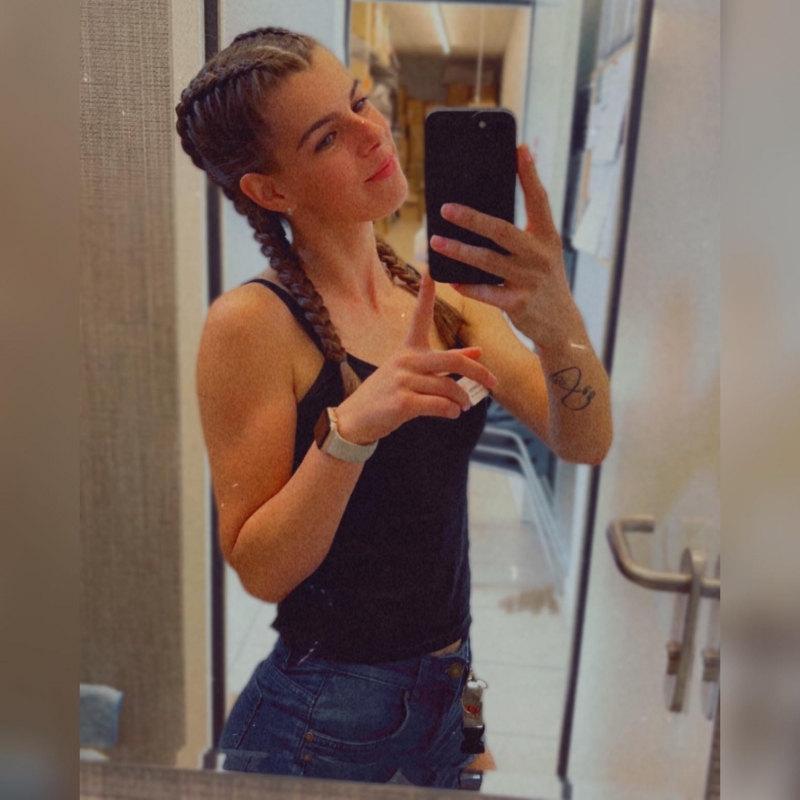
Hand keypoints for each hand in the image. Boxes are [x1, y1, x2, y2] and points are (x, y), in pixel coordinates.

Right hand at [336, 272, 496, 443]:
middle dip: (479, 372)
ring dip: (462, 399)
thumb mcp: (414, 372)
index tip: (431, 268)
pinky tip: (452, 413)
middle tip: (493, 382)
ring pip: (448, 387)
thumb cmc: (389, 393)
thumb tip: (478, 351)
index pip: (420, 315)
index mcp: (408, 348)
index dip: (426, 292)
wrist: (356, 419)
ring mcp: (403, 381)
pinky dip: (451, 411)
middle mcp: (406, 360)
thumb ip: (447, 361)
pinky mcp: (402, 403)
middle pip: (452, 361)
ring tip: (464, 405)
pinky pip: (439, 405)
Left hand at [429, 144, 582, 348]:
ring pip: (487, 261)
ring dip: (458, 251)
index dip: (529, 174)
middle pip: (502, 230)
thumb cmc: (543, 283)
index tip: (519, 149)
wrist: (560, 325)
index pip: (539, 200)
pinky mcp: (518, 303)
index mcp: (547, 238)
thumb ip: (521, 235)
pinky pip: (486, 292)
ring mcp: (529, 280)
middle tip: (446, 208)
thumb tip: (483, 212)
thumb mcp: (542, 255)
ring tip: (435, 241)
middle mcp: (540, 255)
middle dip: (472, 218)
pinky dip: (467, 286)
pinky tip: (450, 279)